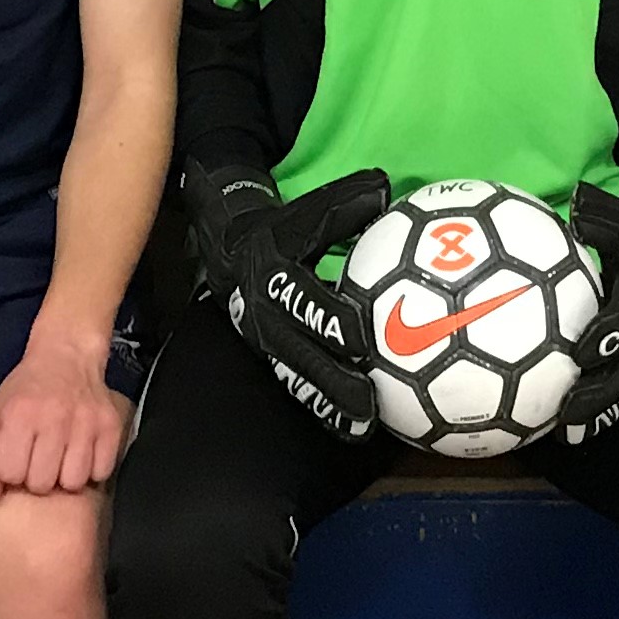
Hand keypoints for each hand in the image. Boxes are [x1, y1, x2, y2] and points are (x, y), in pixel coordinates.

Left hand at [0, 324, 132, 502]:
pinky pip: (101, 472)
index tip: (16, 458)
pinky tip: (81, 453)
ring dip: (65, 477)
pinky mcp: (111, 426)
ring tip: (61, 458)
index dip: (11, 472)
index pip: (10, 474)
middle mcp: (53, 417)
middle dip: (37, 477)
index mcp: (19, 414)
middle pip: (41, 484)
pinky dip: (91, 469)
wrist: (67, 356)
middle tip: (39, 459)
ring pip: (73, 482)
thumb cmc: (25, 392)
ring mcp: (85, 422)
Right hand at [184, 163, 393, 436]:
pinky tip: (357, 430)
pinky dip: (326, 409)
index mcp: (271, 273)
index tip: (361, 335)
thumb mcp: (307, 210)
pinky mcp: (273, 358)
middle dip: (331, 377)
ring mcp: (265, 341)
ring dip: (330, 403)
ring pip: (297, 376)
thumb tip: (387, 188)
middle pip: (298, 350)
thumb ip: (344, 203)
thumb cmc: (284, 227)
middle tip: (368, 397)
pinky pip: (299, 387)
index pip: (301, 298)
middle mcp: (264, 313)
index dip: (329, 317)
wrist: (232, 251)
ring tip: (366, 424)